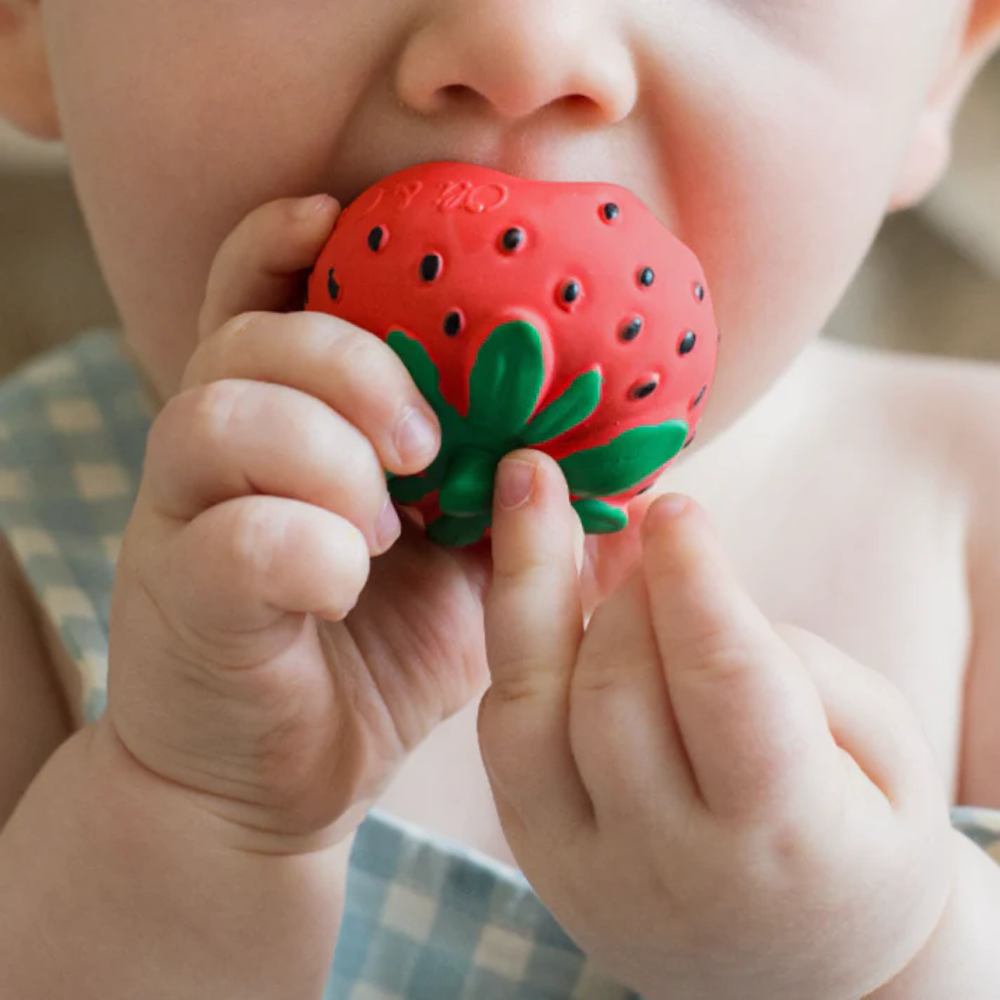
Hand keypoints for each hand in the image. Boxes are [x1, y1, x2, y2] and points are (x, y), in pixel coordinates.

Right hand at [96, 195, 497, 853]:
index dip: (284, 243)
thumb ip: (524, 512)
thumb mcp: (471, 577)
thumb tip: (633, 472)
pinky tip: (344, 584)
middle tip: (426, 443)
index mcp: (282, 428)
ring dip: (327, 454)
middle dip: (349, 366)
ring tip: (386, 525)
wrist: (281, 782)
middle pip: (247, 339)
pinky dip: (304, 546)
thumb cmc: (379, 662)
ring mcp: (182, 521)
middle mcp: (215, 456)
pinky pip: (225, 537)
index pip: (256, 298)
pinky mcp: (175, 597)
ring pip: (218, 417)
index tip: (337, 216)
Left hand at [478, 450, 954, 998]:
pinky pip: (506, 734)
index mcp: (783, 838)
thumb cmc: (860, 839)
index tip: (674, 505)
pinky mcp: (539, 854)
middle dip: (621, 585)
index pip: (727, 687)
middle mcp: (668, 862)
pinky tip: (538, 586)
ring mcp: (586, 866)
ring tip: (527, 490)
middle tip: (629, 511)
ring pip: (527, 710)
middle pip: (614, 691)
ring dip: (526, 587)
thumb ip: (792, 664)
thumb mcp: (884, 751)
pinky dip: (521, 650)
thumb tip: (677, 577)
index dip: (695, 584)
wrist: (796, 969)